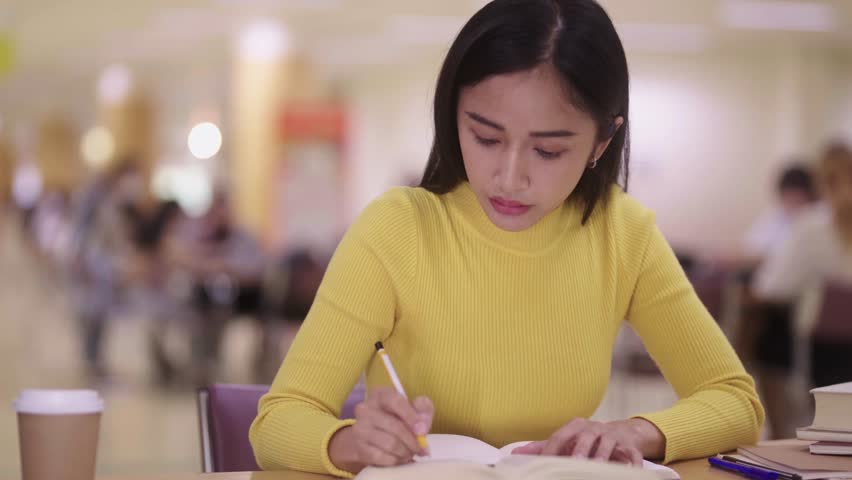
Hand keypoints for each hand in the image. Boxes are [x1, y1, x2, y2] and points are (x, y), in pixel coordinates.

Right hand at [328, 387, 433, 472]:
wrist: (371, 436)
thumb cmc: (397, 418)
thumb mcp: (414, 408)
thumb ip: (423, 410)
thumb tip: (421, 427)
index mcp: (380, 395)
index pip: (395, 402)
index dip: (410, 416)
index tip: (422, 431)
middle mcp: (365, 409)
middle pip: (394, 426)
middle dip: (412, 441)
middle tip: (421, 449)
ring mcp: (359, 428)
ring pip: (389, 444)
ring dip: (405, 452)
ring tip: (411, 453)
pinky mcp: (359, 447)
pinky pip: (381, 457)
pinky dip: (395, 460)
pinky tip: (400, 458)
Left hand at [511, 418, 664, 465]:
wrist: (623, 433)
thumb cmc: (587, 439)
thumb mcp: (566, 440)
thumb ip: (543, 447)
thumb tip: (515, 454)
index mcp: (577, 426)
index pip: (561, 436)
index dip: (552, 448)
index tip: (545, 461)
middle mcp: (595, 428)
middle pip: (586, 436)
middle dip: (580, 448)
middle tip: (575, 461)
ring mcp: (613, 436)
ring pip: (608, 443)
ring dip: (603, 454)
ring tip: (598, 465)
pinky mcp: (630, 447)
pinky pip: (632, 454)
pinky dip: (632, 462)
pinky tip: (628, 471)